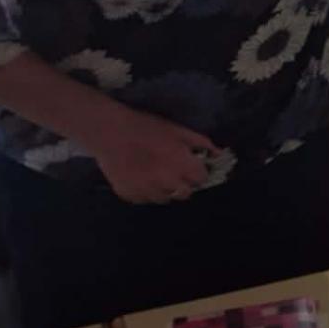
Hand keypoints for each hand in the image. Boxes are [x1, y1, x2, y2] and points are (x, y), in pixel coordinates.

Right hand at [87, 103, 215, 204]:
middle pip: (185, 192)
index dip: (200, 172)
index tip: (195, 166)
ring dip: (166, 189)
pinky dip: (147, 191)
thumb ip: (200, 143)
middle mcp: (167, 183)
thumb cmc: (147, 128)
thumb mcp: (178, 130)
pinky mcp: (130, 196)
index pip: (202, 179)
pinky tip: (141, 177)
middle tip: (176, 169)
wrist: (110, 133)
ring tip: (157, 173)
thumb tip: (218, 153)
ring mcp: (147, 192)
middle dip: (185, 183)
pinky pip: (145, 199)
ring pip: (165, 198)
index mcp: (181, 166)